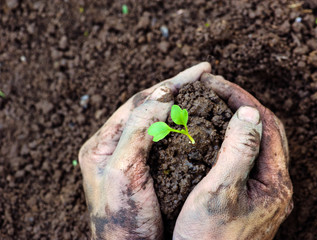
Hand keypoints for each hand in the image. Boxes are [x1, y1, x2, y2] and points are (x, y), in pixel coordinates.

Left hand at [78, 62, 210, 238]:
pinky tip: (196, 120)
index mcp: (103, 142)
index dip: (170, 84)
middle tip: (205, 74)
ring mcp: (132, 156)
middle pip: (149, 106)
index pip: (139, 101)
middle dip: (178, 88)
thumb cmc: (123, 221)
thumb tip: (161, 94)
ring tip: (204, 91)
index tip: (199, 72)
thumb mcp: (123, 172)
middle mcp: (115, 145)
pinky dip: (181, 125)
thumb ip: (138, 131)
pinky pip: (165, 139)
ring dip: (180, 104)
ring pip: (158, 120)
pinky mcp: (146, 169)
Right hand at [173, 73, 292, 239]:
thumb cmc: (208, 239)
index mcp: (274, 181)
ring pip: (258, 142)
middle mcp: (275, 184)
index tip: (213, 84)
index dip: (240, 98)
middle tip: (214, 91)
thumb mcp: (220, 193)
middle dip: (241, 104)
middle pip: (267, 130)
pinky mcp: (251, 196)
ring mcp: (264, 190)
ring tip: (215, 106)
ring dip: (239, 120)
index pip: (265, 124)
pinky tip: (216, 136)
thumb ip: (239, 152)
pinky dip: (234, 138)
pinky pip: (248, 156)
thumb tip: (249, 113)